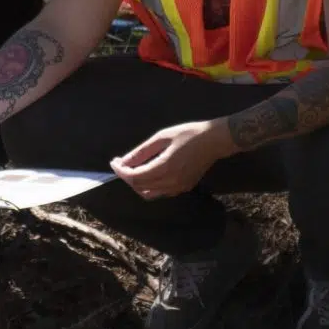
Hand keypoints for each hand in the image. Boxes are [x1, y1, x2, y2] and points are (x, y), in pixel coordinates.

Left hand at [110, 119, 228, 198]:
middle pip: (140, 187)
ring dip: (137, 184)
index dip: (121, 171)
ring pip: (149, 194)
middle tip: (121, 163)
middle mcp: (171, 182)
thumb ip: (142, 151)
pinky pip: (161, 193)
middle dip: (127, 176)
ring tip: (133, 169)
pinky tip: (148, 173)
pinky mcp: (184, 188)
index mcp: (165, 168)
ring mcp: (178, 188)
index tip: (114, 162)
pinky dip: (150, 187)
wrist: (215, 140)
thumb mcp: (162, 137)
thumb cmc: (188, 134)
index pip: (135, 177)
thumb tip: (124, 161)